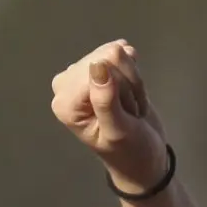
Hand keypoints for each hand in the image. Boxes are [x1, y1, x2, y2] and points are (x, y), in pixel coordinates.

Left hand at [51, 40, 168, 194]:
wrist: (141, 156)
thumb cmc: (128, 151)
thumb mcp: (118, 132)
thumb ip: (105, 101)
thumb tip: (97, 66)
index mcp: (64, 103)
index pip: (98, 69)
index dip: (121, 88)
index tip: (124, 114)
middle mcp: (67, 86)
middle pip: (107, 57)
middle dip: (126, 83)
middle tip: (127, 111)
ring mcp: (81, 75)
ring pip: (117, 53)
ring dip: (131, 80)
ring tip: (128, 106)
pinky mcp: (98, 68)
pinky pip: (122, 51)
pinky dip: (133, 72)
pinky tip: (130, 91)